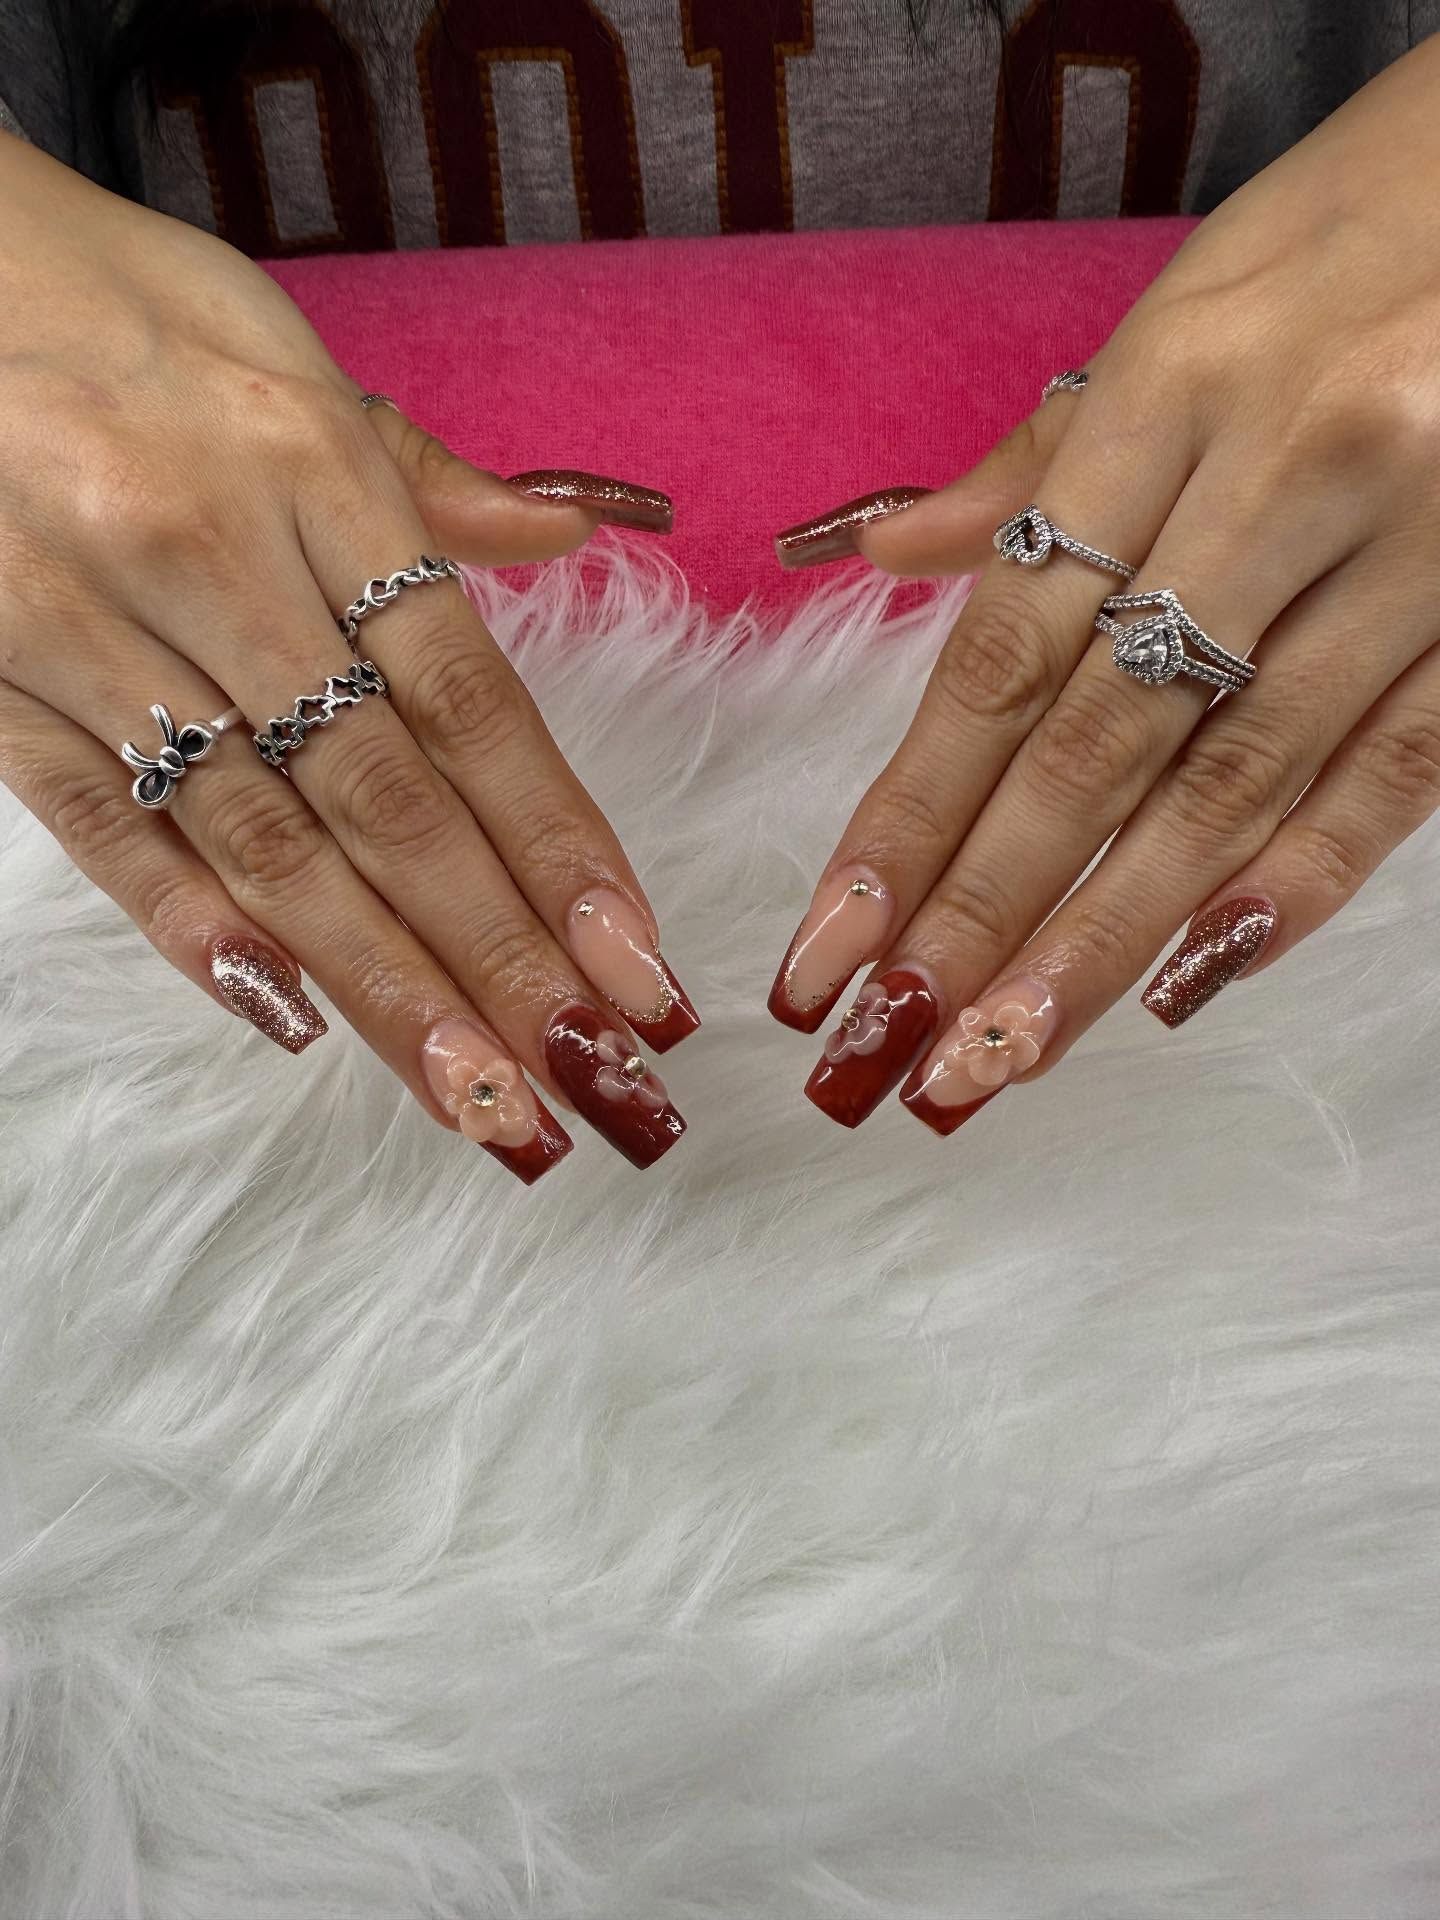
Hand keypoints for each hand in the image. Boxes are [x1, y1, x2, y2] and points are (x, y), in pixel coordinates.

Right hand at [0, 132, 696, 1182]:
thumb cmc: (120, 314)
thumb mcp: (288, 355)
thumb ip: (423, 477)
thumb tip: (571, 534)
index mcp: (309, 473)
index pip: (469, 701)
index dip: (560, 847)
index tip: (639, 968)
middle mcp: (209, 563)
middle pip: (387, 803)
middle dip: (503, 960)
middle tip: (599, 1085)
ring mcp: (89, 633)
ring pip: (264, 846)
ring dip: (384, 988)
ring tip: (484, 1100)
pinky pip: (103, 828)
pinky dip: (193, 930)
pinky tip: (292, 1022)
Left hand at [768, 37, 1439, 1133]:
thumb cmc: (1354, 234)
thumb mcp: (1180, 308)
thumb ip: (1041, 459)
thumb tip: (888, 556)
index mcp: (1171, 389)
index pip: (1004, 650)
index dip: (910, 816)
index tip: (833, 947)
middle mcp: (1285, 471)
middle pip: (1100, 739)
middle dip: (987, 910)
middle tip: (898, 1050)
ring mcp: (1413, 545)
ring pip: (1237, 780)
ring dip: (1111, 936)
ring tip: (1007, 1053)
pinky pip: (1404, 767)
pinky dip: (1306, 877)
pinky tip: (1199, 976)